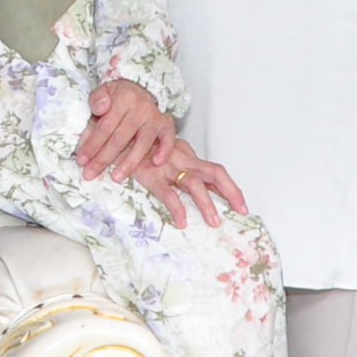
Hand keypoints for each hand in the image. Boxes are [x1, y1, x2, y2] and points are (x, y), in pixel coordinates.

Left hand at [78, 79, 179, 182]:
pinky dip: (164, 150)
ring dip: (128, 163)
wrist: (137, 90)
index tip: (82, 160)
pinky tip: (156, 162)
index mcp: (122, 99)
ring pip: (141, 144)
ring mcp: (154, 116)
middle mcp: (140, 107)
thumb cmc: (117, 96)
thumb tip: (100, 108)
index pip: (105, 127)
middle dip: (103, 159)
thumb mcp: (102, 91)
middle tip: (91, 173)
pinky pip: (168, 139)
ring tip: (116, 177)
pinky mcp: (165, 124)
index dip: (92, 145)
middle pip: (120, 138)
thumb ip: (96, 99)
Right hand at [134, 137, 248, 227]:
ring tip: (213, 221)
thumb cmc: (139, 145)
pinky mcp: (151, 176)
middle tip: (241, 209)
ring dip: (206, 204)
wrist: (116, 134)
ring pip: (194, 184)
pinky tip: (182, 221)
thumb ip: (180, 161)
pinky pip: (168, 194)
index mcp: (186, 155)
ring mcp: (167, 167)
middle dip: (231, 191)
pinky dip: (177, 208)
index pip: (214, 171)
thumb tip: (196, 179)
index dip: (230, 187)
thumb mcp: (164, 150)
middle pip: (215, 173)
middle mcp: (182, 159)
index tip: (240, 204)